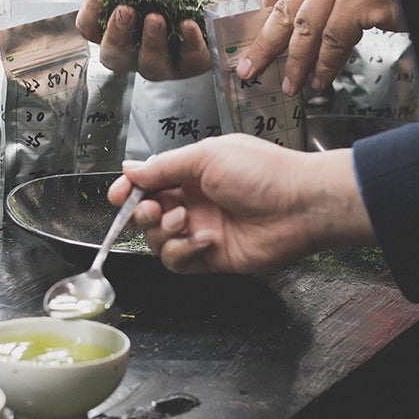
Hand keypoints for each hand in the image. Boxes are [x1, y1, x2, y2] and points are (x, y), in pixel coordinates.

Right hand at [75, 0, 241, 80]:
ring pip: (151, 67)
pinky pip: (189, 61)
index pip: (90, 30)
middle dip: (117, 35)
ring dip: (151, 43)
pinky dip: (188, 42)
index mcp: (115, 30)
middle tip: (126, 10)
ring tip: (156, 18)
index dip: (91, 11)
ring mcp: (165, 62)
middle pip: (114, 58)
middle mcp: (135, 52)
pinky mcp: (193, 63)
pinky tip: (188, 24)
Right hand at [107, 134, 373, 274]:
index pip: (149, 183)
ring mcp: (201, 230)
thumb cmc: (263, 173)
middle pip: (146, 214)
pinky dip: (183, 252)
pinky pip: (178, 262)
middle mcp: (194, 202)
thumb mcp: (207, 157)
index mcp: (192, 173)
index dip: (129, 190)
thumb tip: (130, 169)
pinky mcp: (211, 258)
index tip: (118, 194)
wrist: (300, 205)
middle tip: (155, 208)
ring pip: (157, 240)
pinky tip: (205, 239)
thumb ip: (165, 166)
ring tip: (185, 221)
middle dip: (142, 212)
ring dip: (163, 231)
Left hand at [237, 0, 405, 95]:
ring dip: (296, 63)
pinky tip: (321, 79)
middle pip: (282, 9)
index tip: (262, 29)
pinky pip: (333, 43)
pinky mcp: (358, 2)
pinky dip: (325, 66)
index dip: (265, 4)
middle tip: (250, 69)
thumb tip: (308, 25)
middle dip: (264, 44)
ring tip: (291, 84)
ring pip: (304, 30)